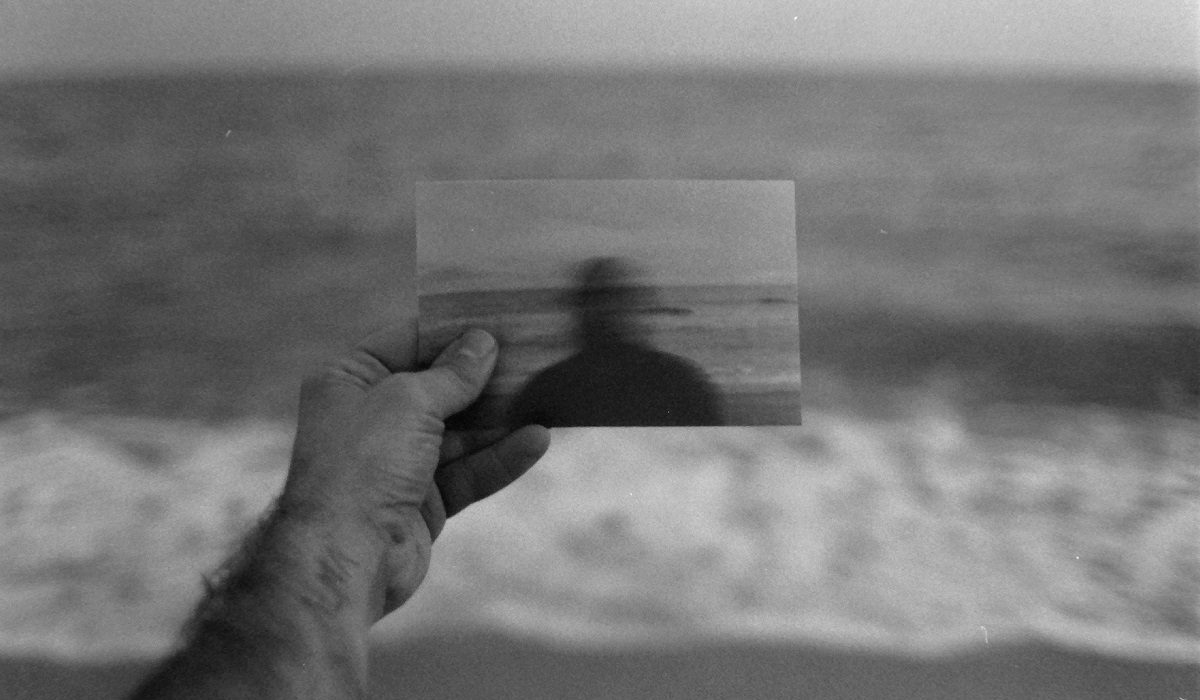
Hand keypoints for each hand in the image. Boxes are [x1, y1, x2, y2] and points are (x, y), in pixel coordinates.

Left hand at [279, 324, 549, 618]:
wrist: (345, 557)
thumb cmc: (363, 464)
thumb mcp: (409, 401)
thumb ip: (453, 374)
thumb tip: (483, 343)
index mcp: (348, 381)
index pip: (406, 342)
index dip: (451, 332)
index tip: (498, 321)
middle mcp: (369, 418)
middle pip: (438, 388)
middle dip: (483, 377)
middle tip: (532, 356)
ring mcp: (396, 462)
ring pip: (460, 432)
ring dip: (500, 418)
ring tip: (545, 396)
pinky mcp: (422, 501)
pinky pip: (468, 471)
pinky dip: (500, 457)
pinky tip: (536, 440)